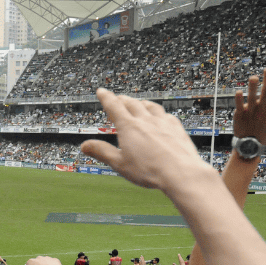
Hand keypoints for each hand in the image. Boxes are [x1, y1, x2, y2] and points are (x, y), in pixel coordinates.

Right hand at [80, 89, 214, 190]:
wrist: (180, 172)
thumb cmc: (150, 170)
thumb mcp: (119, 164)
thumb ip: (102, 152)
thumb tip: (85, 145)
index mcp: (129, 127)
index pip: (114, 106)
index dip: (106, 98)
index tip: (101, 91)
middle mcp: (146, 120)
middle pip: (131, 104)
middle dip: (122, 100)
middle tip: (116, 99)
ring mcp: (162, 122)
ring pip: (149, 106)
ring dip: (140, 103)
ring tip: (137, 103)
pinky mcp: (176, 128)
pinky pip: (165, 114)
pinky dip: (158, 112)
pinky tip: (159, 116)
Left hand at [234, 68, 265, 144]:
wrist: (250, 144)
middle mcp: (262, 109)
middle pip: (265, 93)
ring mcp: (250, 112)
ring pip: (251, 97)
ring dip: (252, 87)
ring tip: (254, 77)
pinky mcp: (240, 115)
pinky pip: (239, 105)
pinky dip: (239, 99)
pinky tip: (239, 91)